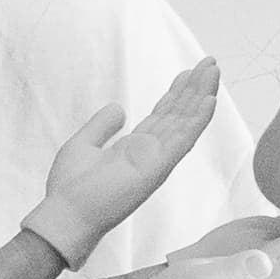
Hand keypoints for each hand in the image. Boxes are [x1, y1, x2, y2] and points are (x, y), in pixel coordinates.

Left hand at [21, 60, 223, 269]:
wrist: (65, 216)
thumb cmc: (70, 188)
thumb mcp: (83, 144)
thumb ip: (102, 126)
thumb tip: (119, 109)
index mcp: (135, 148)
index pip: (163, 115)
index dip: (177, 93)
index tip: (189, 72)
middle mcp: (151, 152)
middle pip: (179, 114)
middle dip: (195, 88)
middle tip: (209, 62)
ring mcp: (157, 160)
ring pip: (186, 122)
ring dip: (201, 95)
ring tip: (213, 70)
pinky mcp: (158, 167)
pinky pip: (183, 140)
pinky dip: (198, 119)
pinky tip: (210, 100)